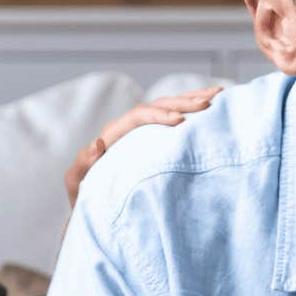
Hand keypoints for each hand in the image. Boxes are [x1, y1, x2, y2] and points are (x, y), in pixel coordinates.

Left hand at [64, 87, 221, 205]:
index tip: (180, 122)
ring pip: (170, 106)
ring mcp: (143, 130)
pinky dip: (192, 109)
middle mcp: (129, 126)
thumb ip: (83, 165)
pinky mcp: (155, 136)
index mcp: (114, 133)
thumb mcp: (77, 182)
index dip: (159, 115)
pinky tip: (215, 105)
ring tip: (218, 95)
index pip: (139, 116)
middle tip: (208, 103)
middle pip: (159, 104)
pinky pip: (175, 117)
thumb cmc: (85, 194)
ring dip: (193, 99)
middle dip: (183, 102)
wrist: (93, 200)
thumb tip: (98, 143)